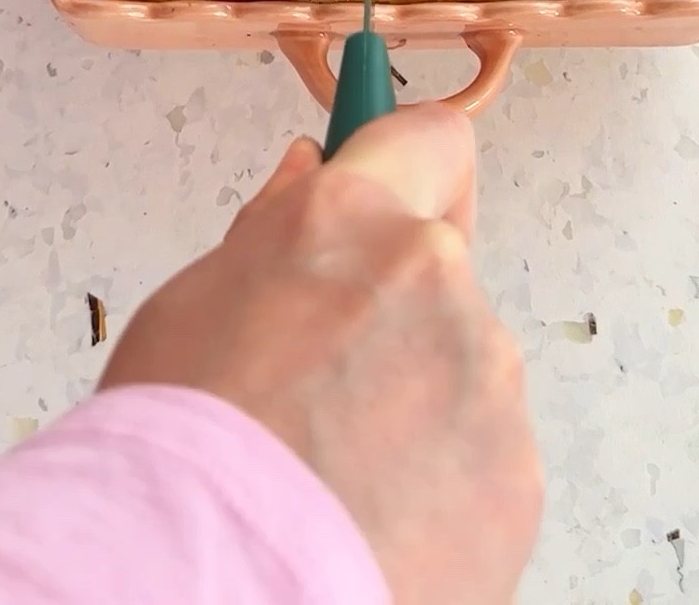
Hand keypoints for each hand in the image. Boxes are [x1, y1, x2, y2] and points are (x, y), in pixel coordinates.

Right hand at [101, 106, 542, 603]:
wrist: (219, 581)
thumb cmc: (179, 449)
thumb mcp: (191, 307)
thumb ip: (272, 232)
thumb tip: (311, 175)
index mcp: (352, 218)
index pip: (429, 138)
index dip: (414, 161)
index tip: (402, 181)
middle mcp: (436, 275)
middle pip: (436, 270)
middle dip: (392, 309)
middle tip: (319, 381)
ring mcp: (487, 374)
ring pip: (460, 367)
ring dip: (415, 400)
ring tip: (332, 471)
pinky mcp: (518, 471)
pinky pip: (483, 455)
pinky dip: (439, 482)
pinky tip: (369, 518)